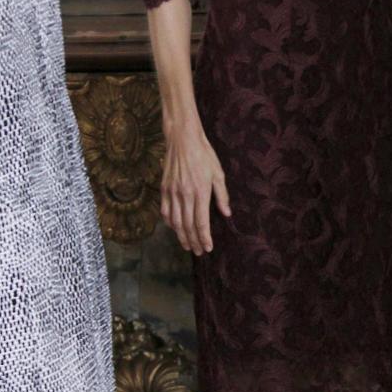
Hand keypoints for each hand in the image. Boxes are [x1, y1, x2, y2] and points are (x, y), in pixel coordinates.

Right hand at [160, 127, 231, 254]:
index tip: (208, 248)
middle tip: (199, 252)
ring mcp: (172, 192)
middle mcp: (184, 195)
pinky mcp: (164, 189)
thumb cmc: (204, 155)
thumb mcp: (218, 174)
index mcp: (200, 192)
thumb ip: (222, 196)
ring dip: (181, 236)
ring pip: (175, 222)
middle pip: (187, 226)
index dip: (204, 238)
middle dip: (193, 241)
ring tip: (187, 245)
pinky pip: (165, 211)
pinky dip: (170, 223)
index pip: (201, 222)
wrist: (182, 140)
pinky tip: (175, 228)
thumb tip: (227, 214)